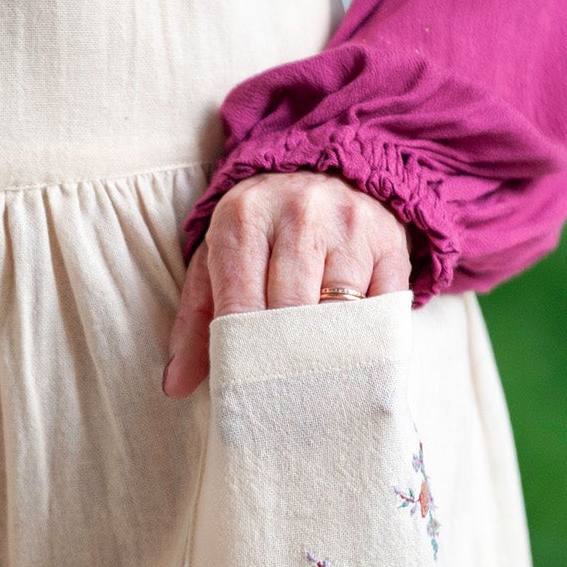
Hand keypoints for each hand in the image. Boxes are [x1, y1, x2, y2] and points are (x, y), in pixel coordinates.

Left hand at [162, 171, 411, 397]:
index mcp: (244, 216)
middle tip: (283, 394)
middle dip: (287, 357)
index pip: (240, 301)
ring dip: (329, 352)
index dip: (243, 352)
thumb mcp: (218, 261)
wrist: (325, 172)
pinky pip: (383, 308)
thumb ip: (195, 322)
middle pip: (292, 309)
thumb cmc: (262, 232)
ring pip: (340, 312)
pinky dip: (369, 337)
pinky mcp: (390, 241)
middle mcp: (298, 212)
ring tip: (318, 381)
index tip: (246, 388)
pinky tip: (354, 352)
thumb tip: (176, 385)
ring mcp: (349, 224)